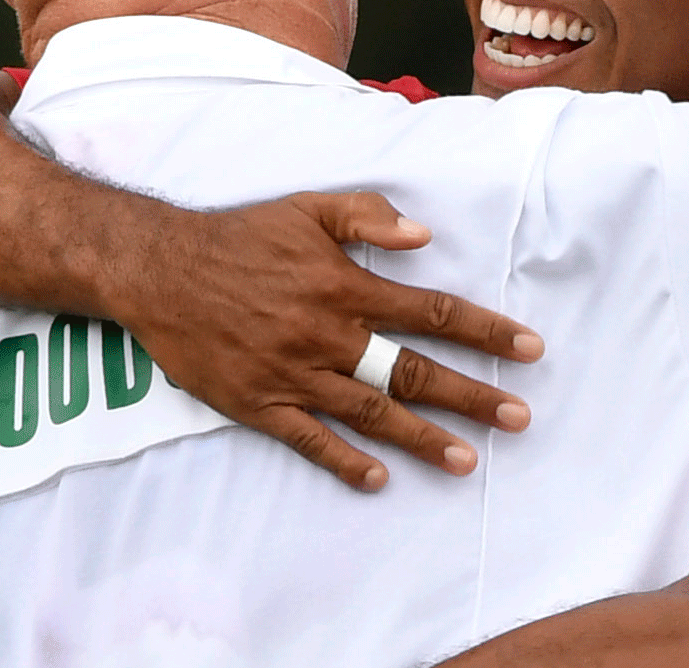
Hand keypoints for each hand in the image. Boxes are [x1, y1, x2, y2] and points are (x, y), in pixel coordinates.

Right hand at [109, 191, 543, 490]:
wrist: (160, 271)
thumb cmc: (240, 236)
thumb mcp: (306, 208)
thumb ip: (367, 217)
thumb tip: (423, 235)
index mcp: (343, 287)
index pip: (430, 312)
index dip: (483, 330)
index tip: (528, 349)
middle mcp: (326, 335)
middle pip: (412, 372)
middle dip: (471, 395)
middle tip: (518, 418)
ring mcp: (293, 374)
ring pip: (370, 413)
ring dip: (422, 438)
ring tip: (467, 460)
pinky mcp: (258, 404)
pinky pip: (308, 440)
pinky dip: (344, 461)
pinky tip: (378, 479)